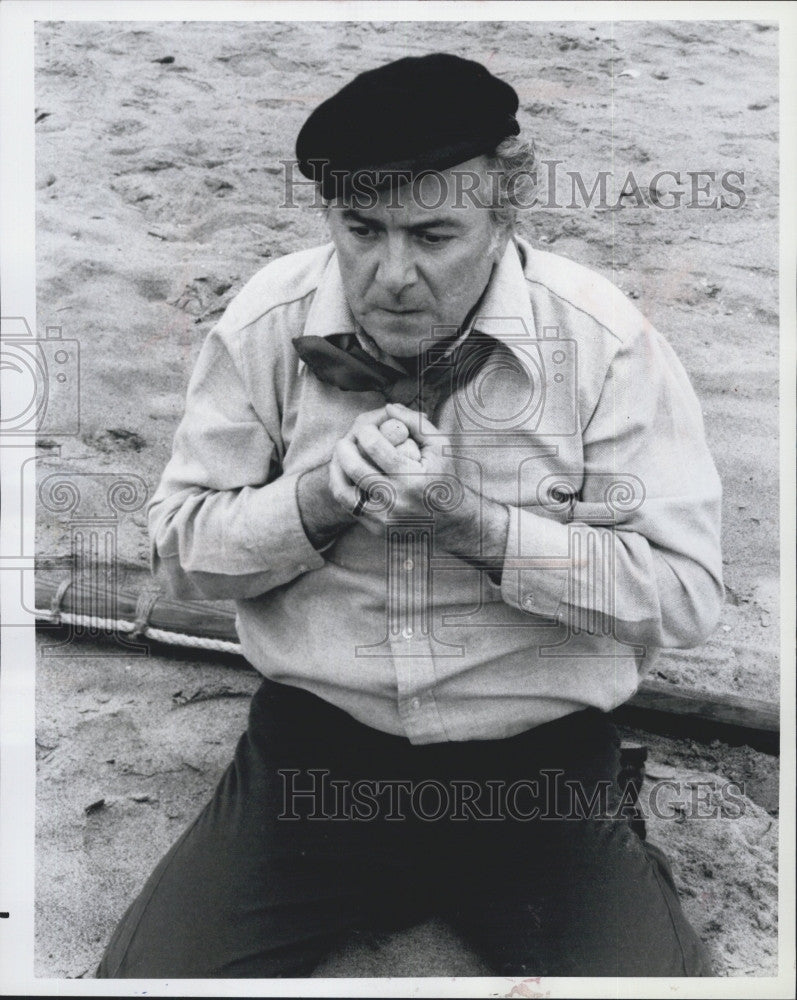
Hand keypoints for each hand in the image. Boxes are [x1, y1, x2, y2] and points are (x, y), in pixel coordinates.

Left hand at [329, 402, 465, 534]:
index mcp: (413, 478)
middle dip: (344, 448)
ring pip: (343, 492)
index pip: (376, 448)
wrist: (452, 522)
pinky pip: (349, 507)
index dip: (365, 431)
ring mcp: (384, 518)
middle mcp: (396, 501)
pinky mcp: (377, 530)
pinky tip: (346, 475)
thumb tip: (388, 407)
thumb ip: (415, 423)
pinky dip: (342, 488)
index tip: (366, 428)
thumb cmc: (445, 477)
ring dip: (336, 469)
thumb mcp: (439, 446)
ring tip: (340, 456)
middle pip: (355, 469)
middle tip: (345, 440)